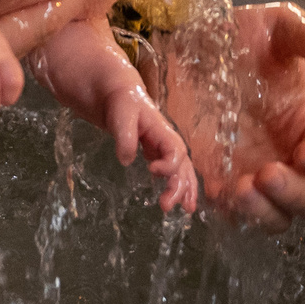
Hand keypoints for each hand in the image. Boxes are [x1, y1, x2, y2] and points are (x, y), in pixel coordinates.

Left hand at [105, 85, 197, 211]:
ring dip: (184, 189)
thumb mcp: (120, 116)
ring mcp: (162, 147)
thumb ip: (124, 137)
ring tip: (187, 209)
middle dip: (180, 187)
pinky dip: (176, 184)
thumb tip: (127, 161)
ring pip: (181, 170)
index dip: (169, 164)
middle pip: (182, 165)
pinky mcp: (155, 152)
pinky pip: (171, 170)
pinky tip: (173, 197)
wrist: (117, 93)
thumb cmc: (121, 102)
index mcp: (162, 130)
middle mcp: (167, 140)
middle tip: (167, 206)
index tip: (152, 170)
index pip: (175, 150)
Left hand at [158, 3, 304, 232]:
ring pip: (275, 217)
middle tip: (267, 175)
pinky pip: (232, 216)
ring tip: (240, 189)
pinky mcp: (217, 184)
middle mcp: (287, 156)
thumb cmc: (236, 37)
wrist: (181, 47)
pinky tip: (212, 194)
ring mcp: (253, 175)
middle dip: (295, 195)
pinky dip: (229, 214)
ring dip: (264, 211)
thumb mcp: (277, 27)